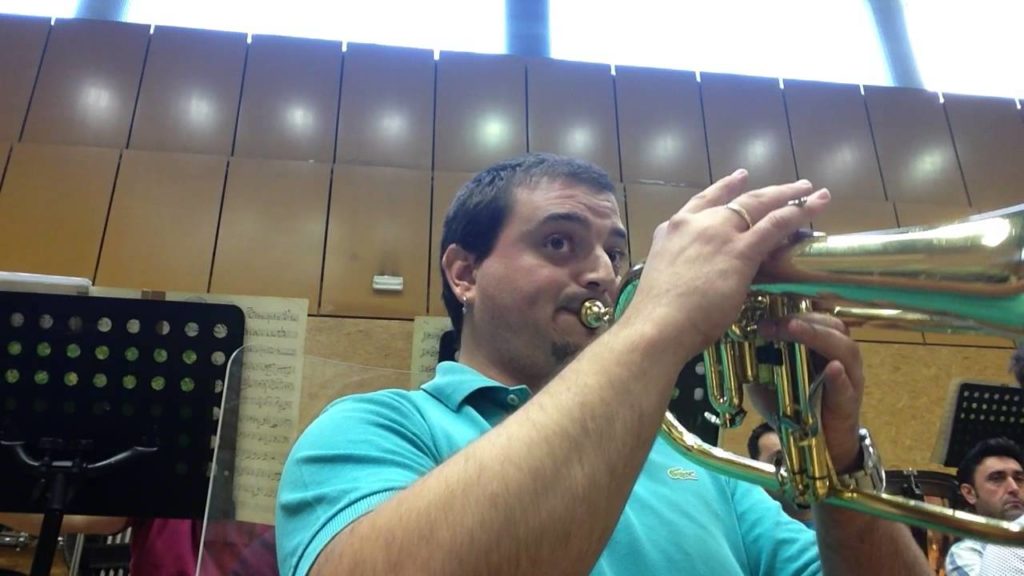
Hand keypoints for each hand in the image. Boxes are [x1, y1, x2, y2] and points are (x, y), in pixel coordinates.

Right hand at [620, 169, 830, 356]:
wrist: (656, 325)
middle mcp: (695, 224)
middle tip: (790, 186)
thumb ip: (683, 262)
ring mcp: (718, 234)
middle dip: (767, 191)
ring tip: (810, 191)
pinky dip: (797, 213)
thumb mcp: (665, 273)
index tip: (740, 177)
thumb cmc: (656, 314)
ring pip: (760, 205)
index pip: (703, 201)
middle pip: (738, 200)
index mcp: (672, 230)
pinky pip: (775, 225)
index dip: (724, 187)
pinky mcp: (740, 250)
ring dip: (788, 196)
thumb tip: (699, 271)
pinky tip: (813, 207)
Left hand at [752, 313, 864, 472]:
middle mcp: (839, 357)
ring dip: (817, 337)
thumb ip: (756, 361)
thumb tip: (734, 340)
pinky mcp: (849, 403)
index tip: (763, 316)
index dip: (791, 313)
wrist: (816, 445)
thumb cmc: (794, 408)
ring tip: (794, 329)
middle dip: (802, 321)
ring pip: (845, 349)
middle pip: (832, 327)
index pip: (815, 319)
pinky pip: (846, 386)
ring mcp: (849, 379)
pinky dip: (838, 377)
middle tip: (773, 323)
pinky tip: (831, 368)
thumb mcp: (768, 380)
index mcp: (821, 347)